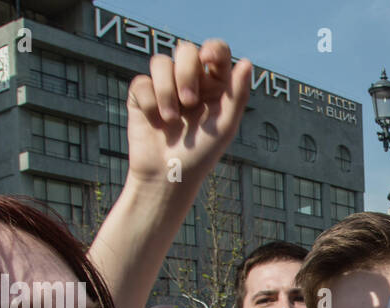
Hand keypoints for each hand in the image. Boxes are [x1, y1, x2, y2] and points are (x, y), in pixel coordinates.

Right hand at [124, 39, 251, 189]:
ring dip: (166, 90)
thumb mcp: (224, 126)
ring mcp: (165, 87)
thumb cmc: (201, 155)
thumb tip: (247, 63)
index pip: (216, 53)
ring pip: (161, 62)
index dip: (213, 49)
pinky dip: (150, 102)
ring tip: (171, 119)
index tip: (208, 59)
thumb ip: (237, 95)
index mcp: (214, 86)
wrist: (167, 176)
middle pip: (185, 51)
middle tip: (189, 102)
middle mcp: (190, 81)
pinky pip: (142, 82)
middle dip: (187, 73)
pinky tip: (156, 122)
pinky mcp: (142, 95)